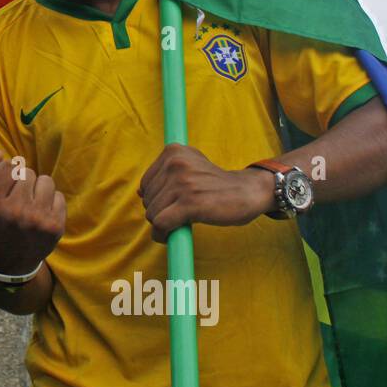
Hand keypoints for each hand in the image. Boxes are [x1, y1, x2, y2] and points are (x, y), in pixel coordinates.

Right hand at [0, 150, 64, 274]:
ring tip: (28, 204)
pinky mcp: (55, 227)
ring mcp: (37, 220)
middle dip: (21, 182)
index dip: (4, 174)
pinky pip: (58, 196)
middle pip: (27, 172)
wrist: (5, 263)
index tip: (2, 188)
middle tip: (14, 199)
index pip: (6, 165)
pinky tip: (39, 215)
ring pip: (45, 180)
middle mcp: (14, 212)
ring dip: (36, 189)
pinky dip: (49, 202)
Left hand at [138, 143, 276, 242]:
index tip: (174, 204)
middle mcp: (175, 163)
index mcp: (173, 151)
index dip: (157, 199)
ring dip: (163, 225)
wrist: (247, 191)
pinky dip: (164, 234)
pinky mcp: (190, 203)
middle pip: (148, 200)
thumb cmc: (216, 184)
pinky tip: (174, 235)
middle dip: (160, 212)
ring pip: (153, 214)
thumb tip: (139, 192)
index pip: (145, 183)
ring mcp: (182, 183)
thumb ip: (165, 175)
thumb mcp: (190, 167)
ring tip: (182, 222)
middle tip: (181, 214)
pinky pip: (161, 224)